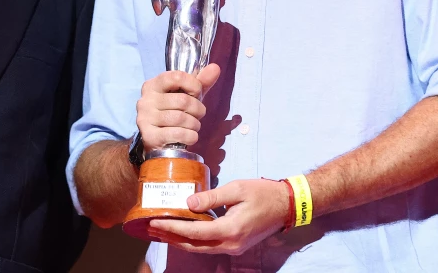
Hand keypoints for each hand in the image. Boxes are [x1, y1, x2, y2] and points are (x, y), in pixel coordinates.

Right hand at [135, 64, 221, 150]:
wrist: (153, 140)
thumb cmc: (172, 112)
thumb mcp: (185, 95)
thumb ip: (199, 82)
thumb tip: (215, 67)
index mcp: (153, 85)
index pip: (177, 77)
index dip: (194, 85)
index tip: (197, 93)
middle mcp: (145, 100)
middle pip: (183, 100)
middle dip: (198, 109)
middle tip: (199, 114)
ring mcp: (145, 118)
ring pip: (181, 118)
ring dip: (194, 124)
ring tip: (194, 126)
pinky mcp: (149, 136)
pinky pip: (178, 134)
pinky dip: (190, 136)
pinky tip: (190, 136)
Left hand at [147, 179, 288, 254]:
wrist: (286, 205)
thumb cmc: (263, 193)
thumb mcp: (237, 188)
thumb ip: (212, 197)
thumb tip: (188, 203)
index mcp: (231, 229)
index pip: (194, 232)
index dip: (173, 227)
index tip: (155, 221)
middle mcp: (231, 244)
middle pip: (194, 245)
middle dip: (171, 238)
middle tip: (150, 229)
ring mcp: (234, 247)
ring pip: (201, 248)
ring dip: (180, 240)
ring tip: (161, 231)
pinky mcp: (235, 245)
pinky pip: (209, 245)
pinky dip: (193, 240)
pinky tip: (182, 231)